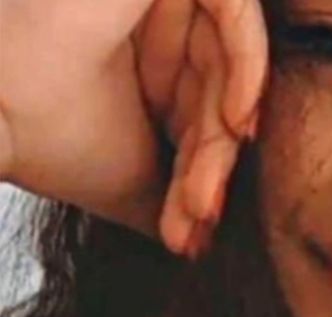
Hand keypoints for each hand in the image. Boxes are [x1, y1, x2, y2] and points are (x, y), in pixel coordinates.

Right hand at [0, 0, 267, 255]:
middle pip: (217, 89)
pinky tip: (237, 126)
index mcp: (141, 55)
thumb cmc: (40, 130)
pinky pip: (234, 8)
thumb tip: (200, 236)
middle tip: (198, 217)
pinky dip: (247, 68)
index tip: (194, 229)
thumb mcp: (128, 173)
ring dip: (221, 136)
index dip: (205, 169)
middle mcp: (151, 17)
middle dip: (212, 161)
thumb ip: (176, 191)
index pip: (200, 109)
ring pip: (227, 60)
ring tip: (201, 197)